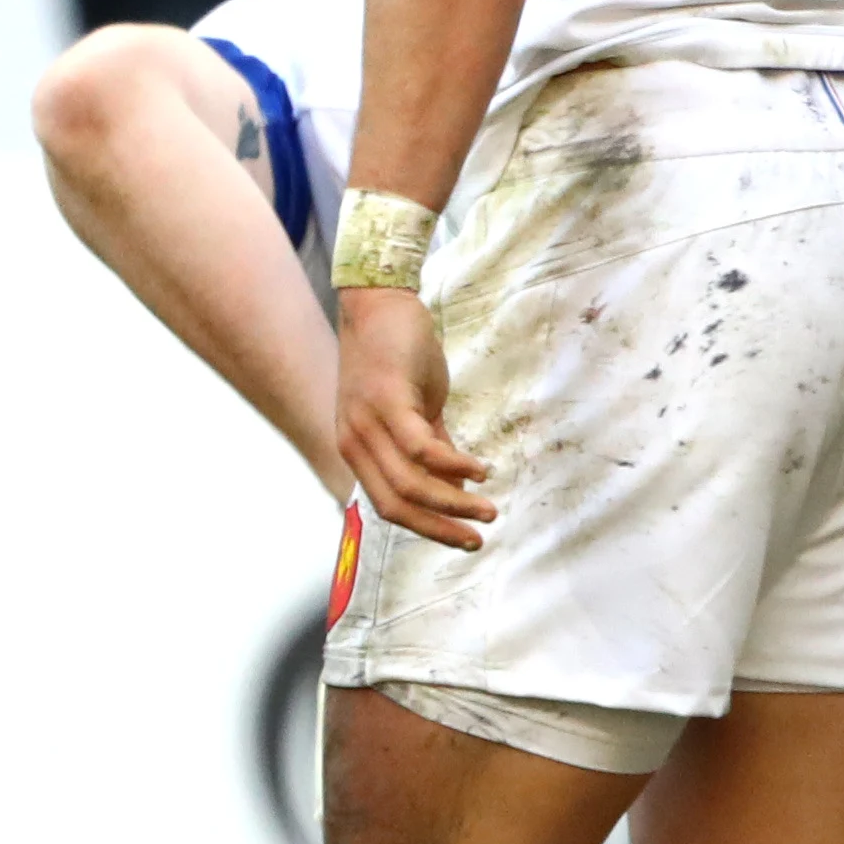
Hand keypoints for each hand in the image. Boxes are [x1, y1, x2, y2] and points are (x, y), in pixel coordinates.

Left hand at [335, 286, 494, 550]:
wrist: (380, 303)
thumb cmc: (396, 357)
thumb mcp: (414, 412)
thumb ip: (431, 448)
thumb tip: (456, 488)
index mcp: (357, 450)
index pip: (388, 506)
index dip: (426, 529)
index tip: (462, 541)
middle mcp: (355, 442)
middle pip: (396, 505)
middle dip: (440, 528)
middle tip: (478, 539)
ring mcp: (368, 422)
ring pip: (410, 483)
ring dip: (454, 503)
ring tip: (488, 509)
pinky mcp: (388, 401)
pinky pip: (421, 449)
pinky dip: (454, 465)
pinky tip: (480, 470)